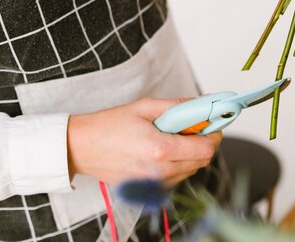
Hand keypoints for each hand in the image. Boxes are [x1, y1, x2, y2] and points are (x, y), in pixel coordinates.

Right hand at [67, 98, 221, 186]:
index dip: (215, 135)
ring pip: (190, 171)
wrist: (80, 147)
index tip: (214, 124)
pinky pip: (175, 178)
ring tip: (175, 137)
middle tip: (196, 127)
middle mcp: (159, 171)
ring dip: (191, 154)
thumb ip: (178, 107)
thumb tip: (202, 104)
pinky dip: (178, 164)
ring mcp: (152, 183)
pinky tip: (164, 150)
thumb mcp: (145, 106)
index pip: (205, 149)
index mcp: (160, 149)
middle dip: (204, 143)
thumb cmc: (109, 124)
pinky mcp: (146, 189)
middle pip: (201, 161)